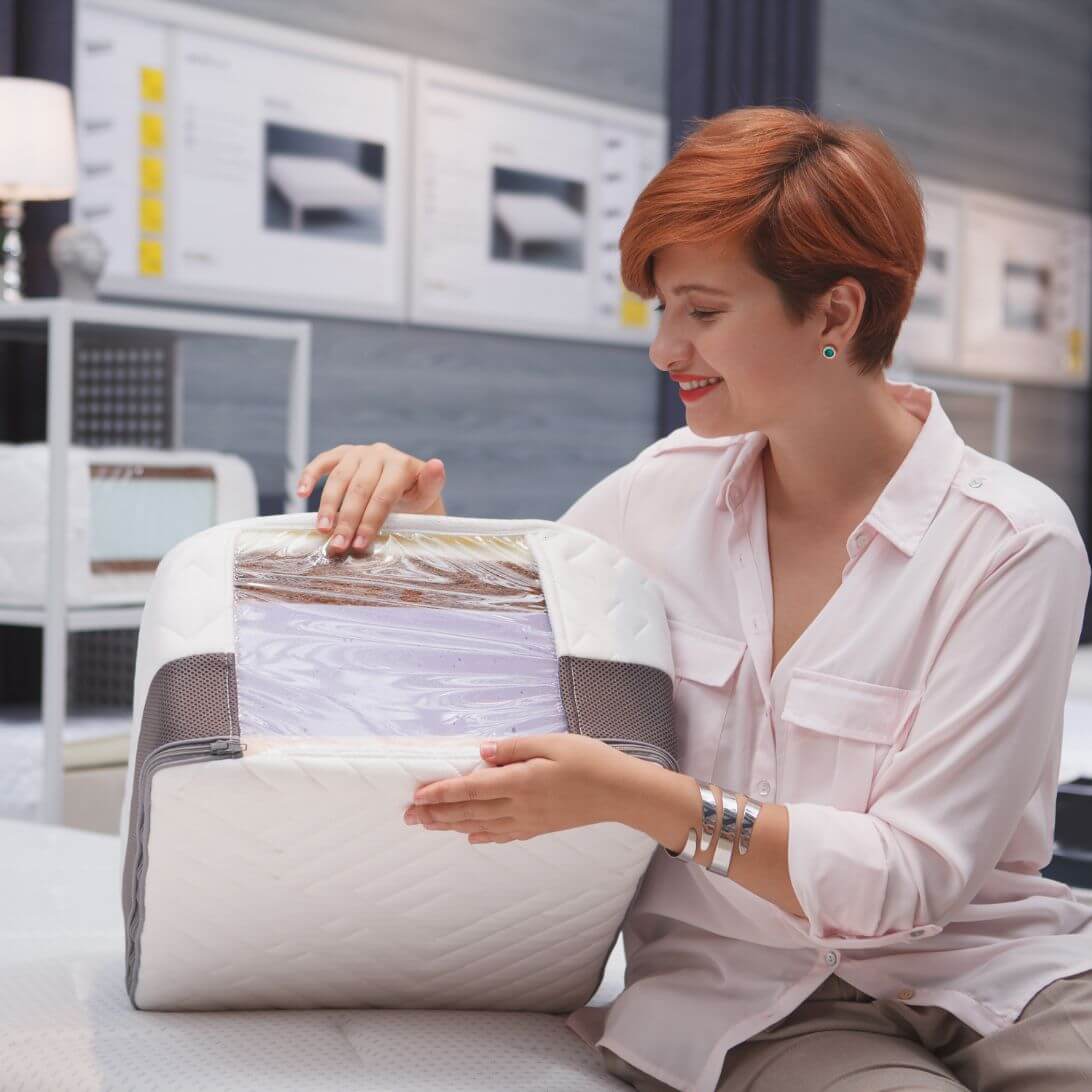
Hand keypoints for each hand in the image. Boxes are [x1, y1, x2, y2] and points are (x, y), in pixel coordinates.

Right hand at [296, 442, 445, 556]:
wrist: (405, 485)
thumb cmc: (416, 494)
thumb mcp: (427, 494)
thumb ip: (432, 483)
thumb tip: (437, 465)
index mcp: (401, 464)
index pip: (383, 494)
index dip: (371, 521)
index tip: (361, 545)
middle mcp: (379, 453)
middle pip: (359, 489)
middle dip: (348, 521)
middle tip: (338, 546)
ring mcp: (359, 452)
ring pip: (339, 478)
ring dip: (328, 506)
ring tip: (322, 531)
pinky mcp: (343, 453)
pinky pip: (323, 461)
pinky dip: (309, 475)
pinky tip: (300, 493)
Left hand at [403, 734, 643, 842]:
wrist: (621, 792)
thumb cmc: (589, 760)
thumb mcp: (552, 742)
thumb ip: (513, 747)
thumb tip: (481, 752)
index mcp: (520, 781)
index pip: (471, 788)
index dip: (442, 792)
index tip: (417, 795)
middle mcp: (519, 805)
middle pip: (469, 811)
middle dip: (436, 814)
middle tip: (408, 816)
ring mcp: (529, 820)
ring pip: (481, 825)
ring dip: (452, 825)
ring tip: (428, 826)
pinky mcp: (539, 826)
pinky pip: (504, 834)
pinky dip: (482, 836)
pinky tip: (470, 836)